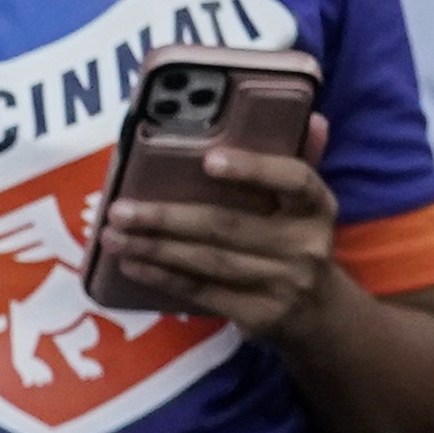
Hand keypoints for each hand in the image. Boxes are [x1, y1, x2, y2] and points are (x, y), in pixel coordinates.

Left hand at [91, 119, 342, 337]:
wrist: (319, 313)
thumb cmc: (296, 240)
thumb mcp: (304, 205)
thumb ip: (296, 162)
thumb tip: (311, 117)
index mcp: (317, 206)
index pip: (293, 180)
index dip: (253, 169)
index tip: (208, 160)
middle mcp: (305, 246)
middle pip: (228, 226)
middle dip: (168, 217)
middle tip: (120, 209)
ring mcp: (283, 284)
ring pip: (207, 261)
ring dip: (154, 248)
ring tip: (113, 236)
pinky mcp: (259, 315)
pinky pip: (202, 291)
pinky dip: (163, 277)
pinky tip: (132, 263)